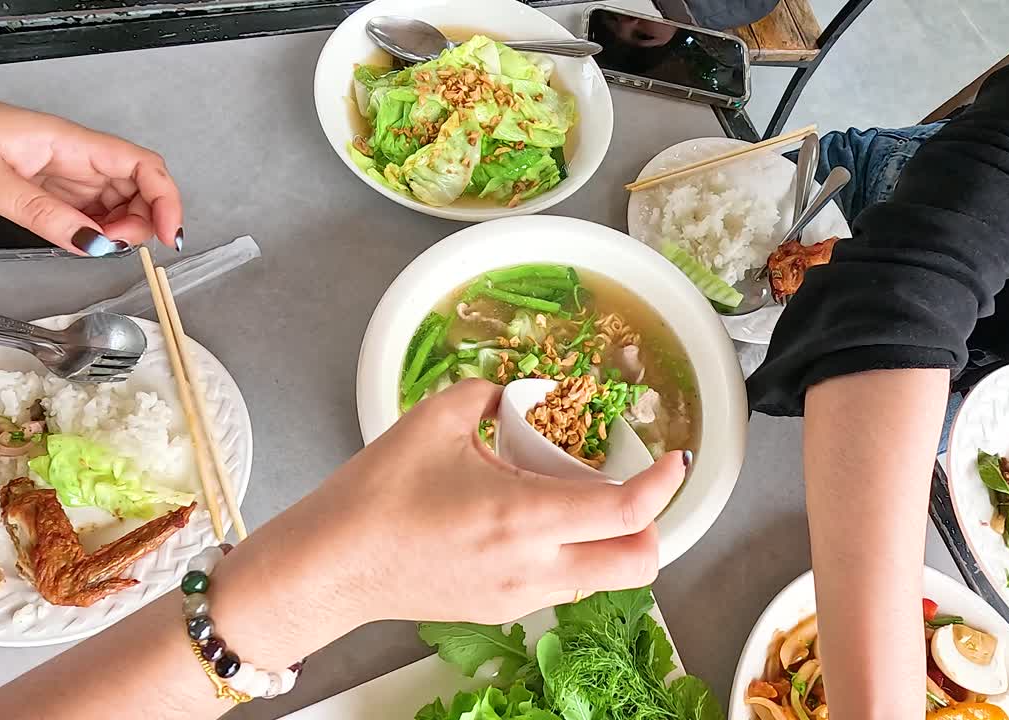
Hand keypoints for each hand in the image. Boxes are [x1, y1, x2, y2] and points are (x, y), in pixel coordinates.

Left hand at [0, 84, 182, 254]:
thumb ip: (42, 214)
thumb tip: (93, 243)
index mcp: (66, 141)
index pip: (141, 164)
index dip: (166, 200)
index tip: (169, 236)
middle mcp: (73, 153)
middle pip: (138, 185)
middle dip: (142, 221)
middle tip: (116, 247)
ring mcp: (62, 169)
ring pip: (118, 199)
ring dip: (121, 228)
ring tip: (97, 246)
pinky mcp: (49, 184)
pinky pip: (89, 208)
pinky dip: (96, 229)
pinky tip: (83, 241)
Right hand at [329, 379, 684, 624]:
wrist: (333, 565)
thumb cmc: (377, 494)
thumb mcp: (437, 418)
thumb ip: (490, 395)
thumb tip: (516, 396)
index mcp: (523, 517)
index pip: (627, 511)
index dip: (665, 485)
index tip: (674, 460)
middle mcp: (533, 567)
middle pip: (637, 565)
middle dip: (654, 527)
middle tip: (634, 488)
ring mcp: (520, 597)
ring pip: (602, 580)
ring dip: (610, 542)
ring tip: (575, 500)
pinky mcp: (502, 610)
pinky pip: (563, 585)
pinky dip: (571, 555)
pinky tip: (534, 523)